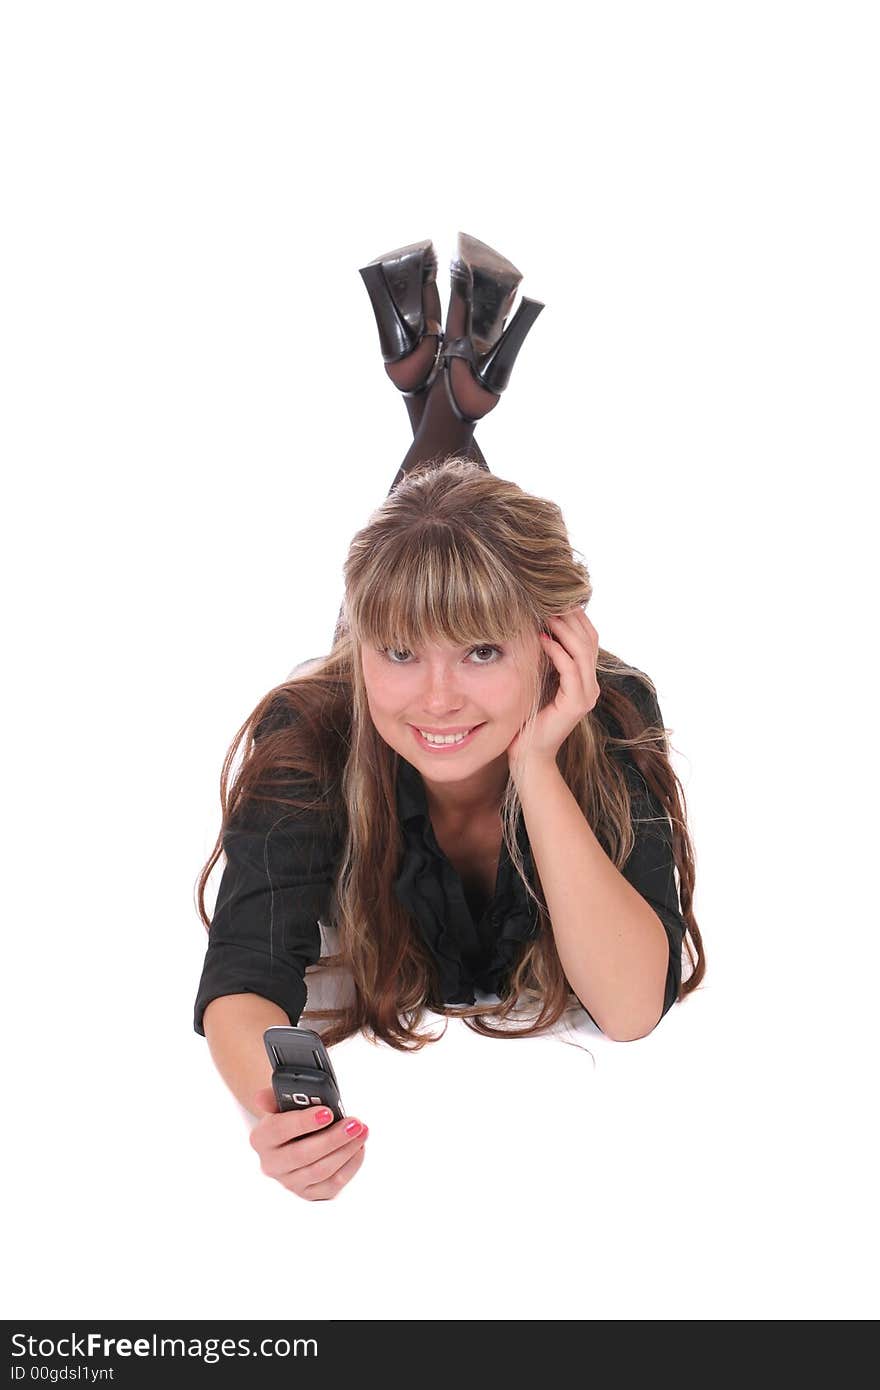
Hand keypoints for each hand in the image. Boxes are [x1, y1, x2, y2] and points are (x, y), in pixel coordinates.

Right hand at [249, 1088, 369, 1200]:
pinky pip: (332, 1184)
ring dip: (345, 1150)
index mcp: (261, 1138)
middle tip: (353, 1124)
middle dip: (332, 1138)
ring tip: (361, 1131)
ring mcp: (290, 1182)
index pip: (278, 1130)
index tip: (327, 1112)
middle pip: (302, 1155)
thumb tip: (262, 1096)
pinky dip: (350, 1165)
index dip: (303, 1122)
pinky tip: (358, 1148)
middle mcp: (272, 1164)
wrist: (294, 1135)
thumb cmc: (291, 1115)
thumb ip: (275, 1096)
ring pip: (320, 1171)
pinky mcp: (308, 1193)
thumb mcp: (282, 1101)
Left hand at [507, 607, 600, 777]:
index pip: (588, 638)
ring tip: (547, 613)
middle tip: (551, 598)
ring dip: (565, 629)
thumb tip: (535, 626)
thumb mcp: (538, 681)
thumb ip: (544, 659)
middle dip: (572, 616)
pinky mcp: (576, 705)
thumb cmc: (528, 718)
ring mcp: (586, 695)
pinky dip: (557, 652)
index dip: (576, 616)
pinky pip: (570, 671)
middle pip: (590, 639)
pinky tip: (541, 640)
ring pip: (583, 651)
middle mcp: (591, 685)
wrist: (529, 755)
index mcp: (584, 678)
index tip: (555, 598)